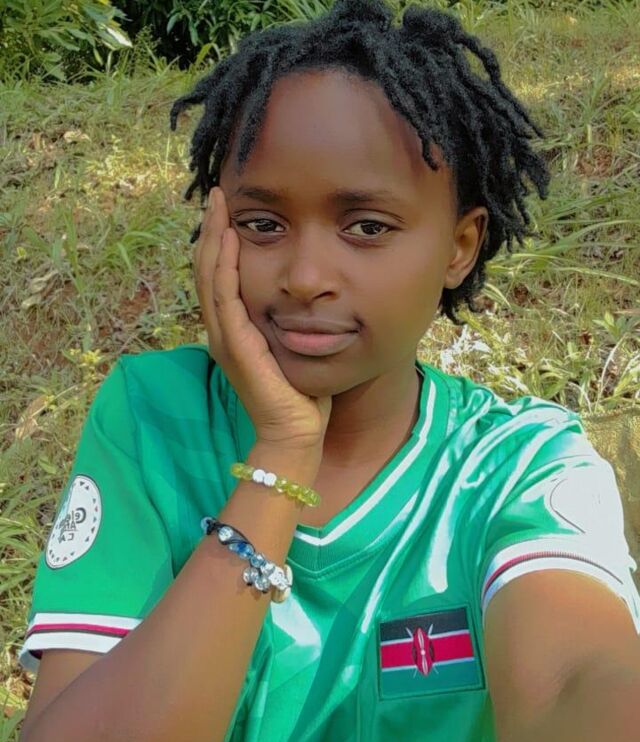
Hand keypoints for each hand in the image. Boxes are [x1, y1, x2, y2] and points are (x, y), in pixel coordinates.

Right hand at [193, 186, 332, 448]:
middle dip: (211, 230)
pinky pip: (225, 297)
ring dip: (212, 238)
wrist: (294, 434)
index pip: (219, 277)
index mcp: (234, 331)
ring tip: (218, 205)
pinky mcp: (235, 346)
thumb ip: (290, 323)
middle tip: (218, 194)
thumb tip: (308, 299)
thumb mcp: (293, 348)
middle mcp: (222, 331)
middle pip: (207, 270)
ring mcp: (224, 338)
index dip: (220, 242)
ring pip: (209, 277)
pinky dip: (224, 265)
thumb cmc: (300, 396)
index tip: (229, 210)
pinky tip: (229, 238)